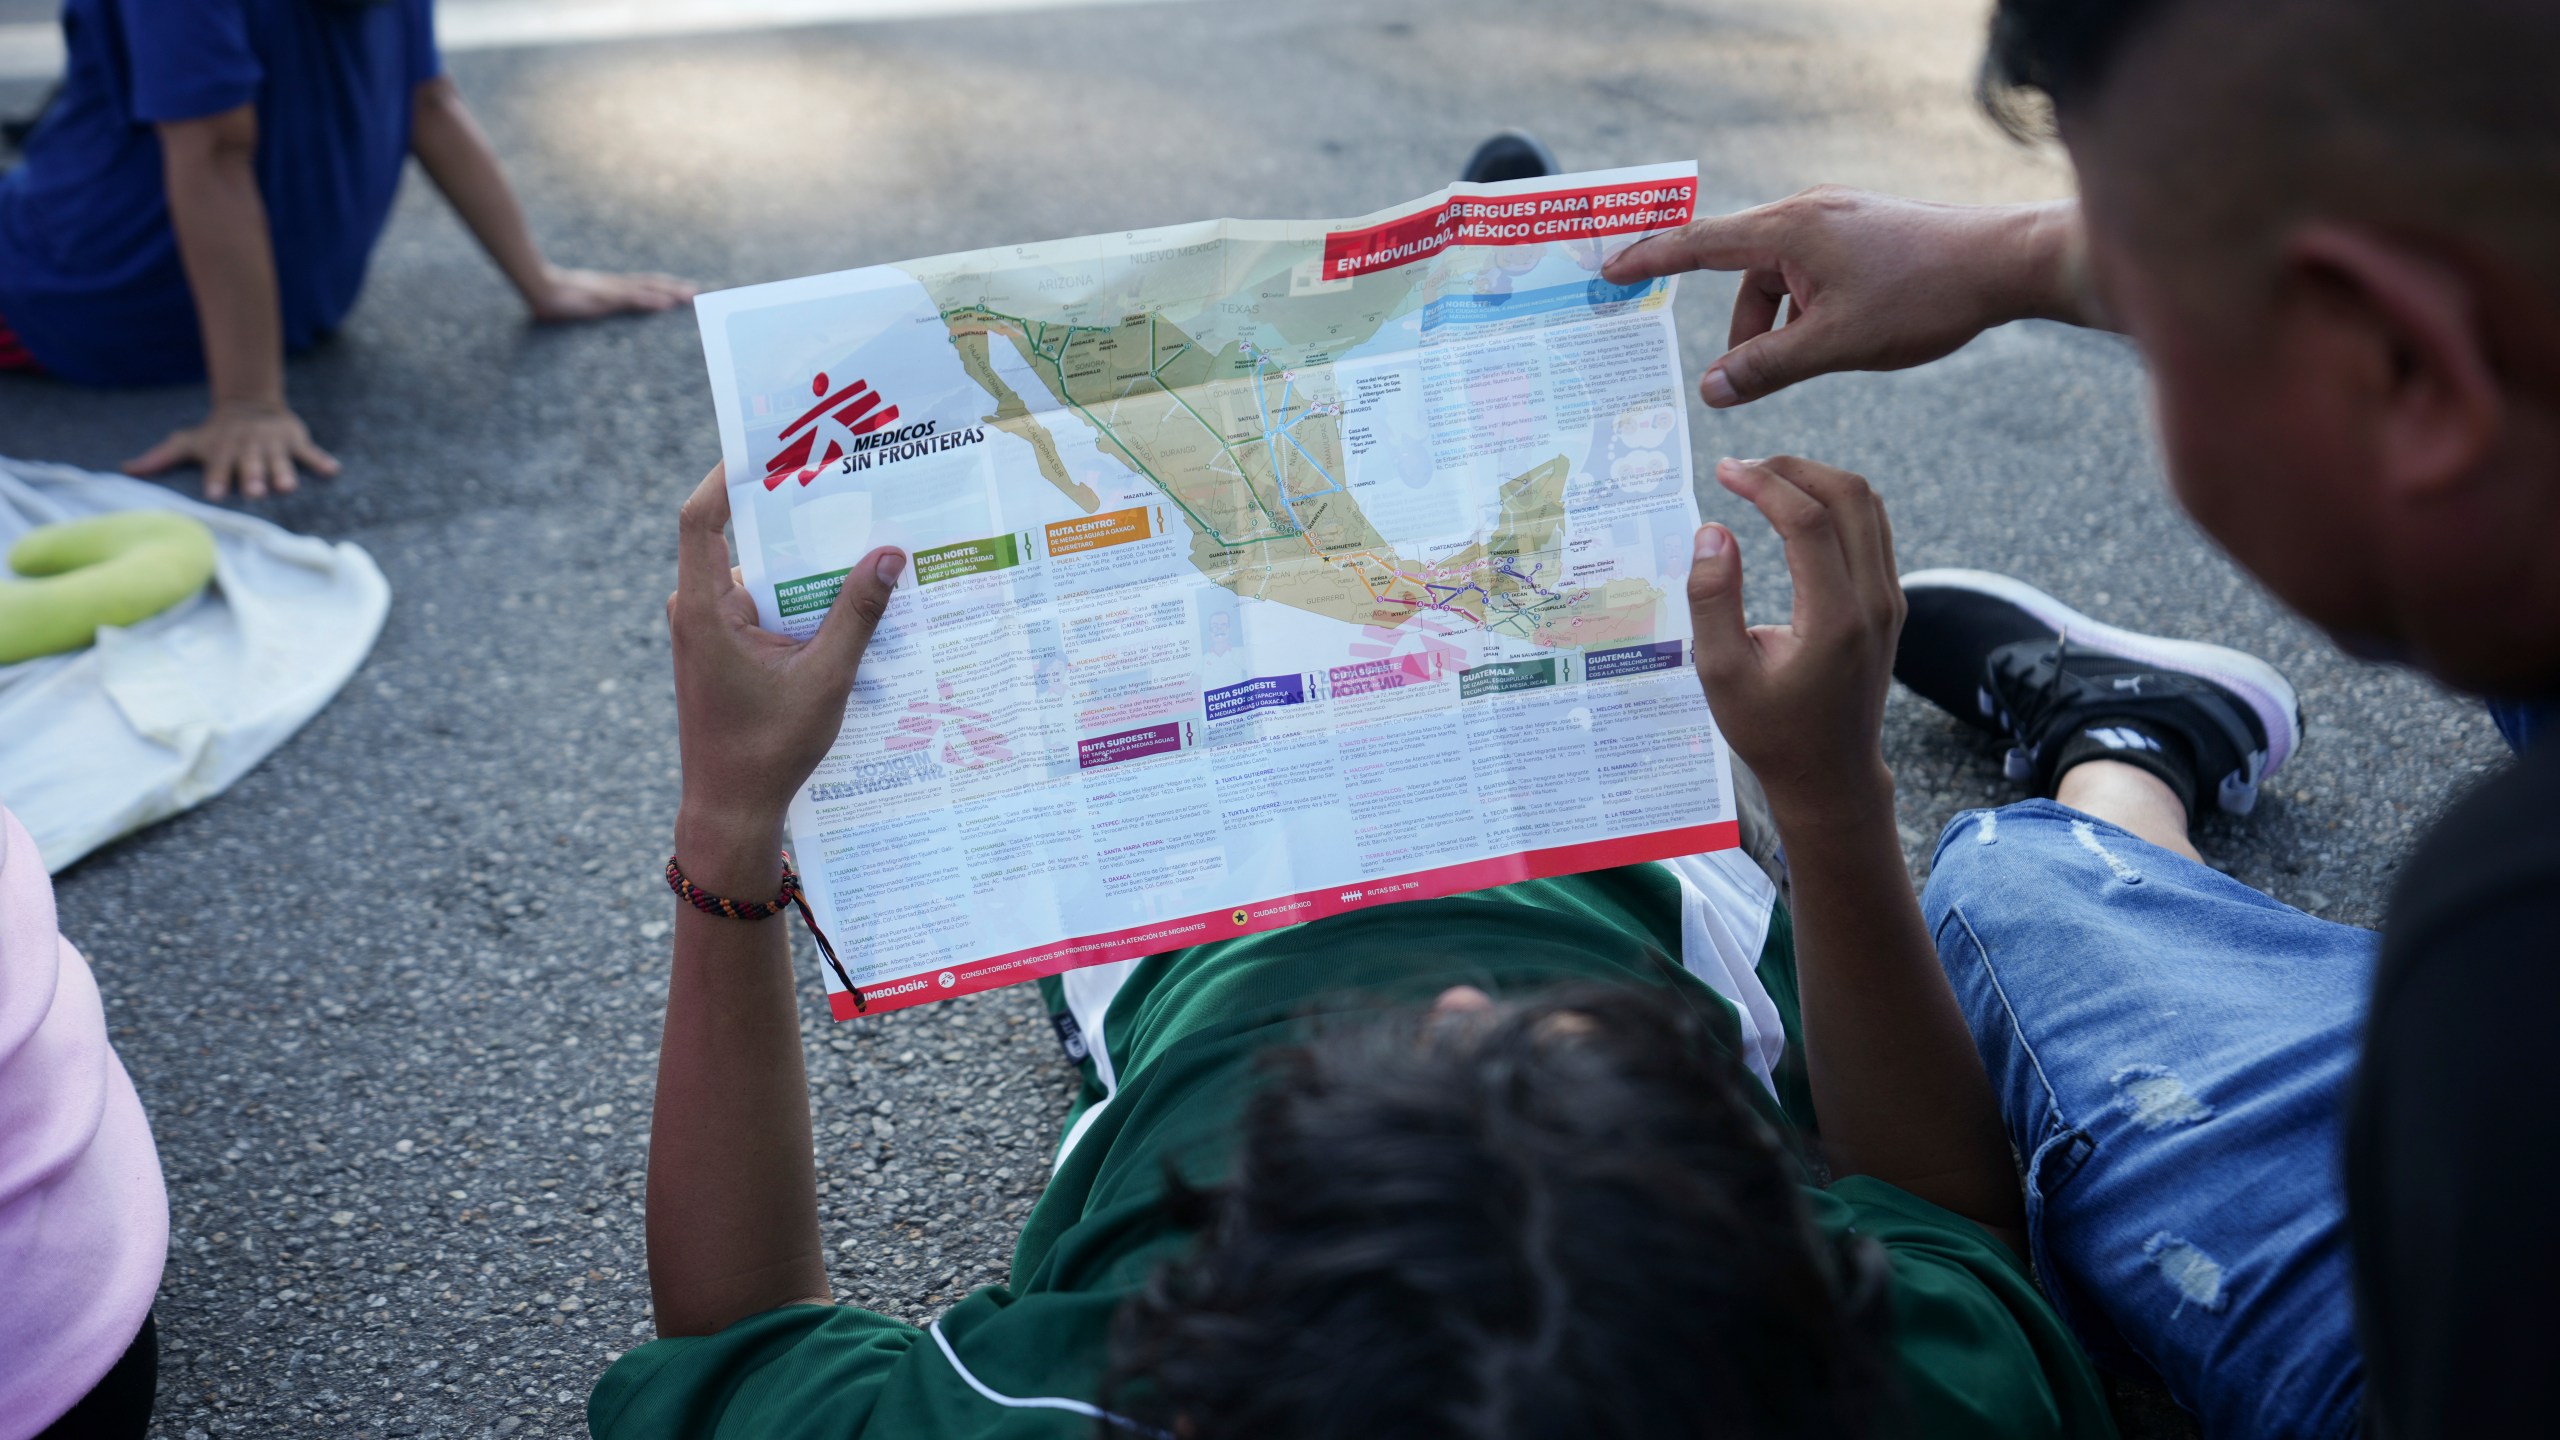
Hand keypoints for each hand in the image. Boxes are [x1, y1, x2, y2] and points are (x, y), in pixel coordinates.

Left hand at [123, 399, 339, 500]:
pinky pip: (309, 452)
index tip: (216, 494)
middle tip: (255, 491)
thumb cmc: (215, 434)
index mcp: (222, 451)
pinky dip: (320, 461)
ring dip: (283, 472)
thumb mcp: (186, 441)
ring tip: (288, 485)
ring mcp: (273, 445)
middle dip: (252, 476)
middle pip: (250, 465)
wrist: (248, 404)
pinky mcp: (294, 441)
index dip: (217, 478)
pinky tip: (331, 470)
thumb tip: (124, 470)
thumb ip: (158, 458)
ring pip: (279, 461)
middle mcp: (247, 449)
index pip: (217, 467)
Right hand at [528, 264, 696, 322]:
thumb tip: (589, 310)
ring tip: (690, 297)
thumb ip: (589, 307)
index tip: (681, 288)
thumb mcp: (578, 304)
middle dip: (674, 287)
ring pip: (647, 289)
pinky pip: (633, 299)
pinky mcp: (606, 298)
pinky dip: (651, 301)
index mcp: (610, 286)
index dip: (662, 286)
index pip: (642, 284)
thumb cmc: (554, 297)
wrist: (539, 288)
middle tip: (697, 291)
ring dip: (670, 293)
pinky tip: (667, 304)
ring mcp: (612, 290)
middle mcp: (615, 285)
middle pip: (651, 283)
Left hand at [668, 463, 902, 882]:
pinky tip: (851, 604)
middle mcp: (697, 612)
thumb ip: (857, 615)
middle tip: (844, 486)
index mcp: (704, 611)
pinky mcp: (725, 651)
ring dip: (805, 566)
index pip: (701, 520)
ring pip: (760, 578)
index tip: (767, 445)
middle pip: (741, 542)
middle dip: (792, 517)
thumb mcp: (824, 679)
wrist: (731, 810)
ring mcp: (709, 632)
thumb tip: (890, 555)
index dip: (726, 476)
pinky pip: (764, 608)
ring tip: (861, 543)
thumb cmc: (767, 751)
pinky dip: (801, 601)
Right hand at [1603, 188, 2089, 406]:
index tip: (1609, 271)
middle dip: (1741, 329)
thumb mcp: (1835, 343)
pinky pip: (1810, 273)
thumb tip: (1712, 390)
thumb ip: (1766, 367)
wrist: (2006, 264)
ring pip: (1780, 280)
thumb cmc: (1924, 295)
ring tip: (1812, 361)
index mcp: (1788, 229)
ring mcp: (1836, 220)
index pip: (1698, 242)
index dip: (1649, 259)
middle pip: (1741, 271)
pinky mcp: (1861, 233)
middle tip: (1743, 379)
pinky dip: (1808, 310)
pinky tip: (1837, 340)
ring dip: (1780, 326)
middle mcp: (1806, 213)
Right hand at [1686, 456, 1904, 819]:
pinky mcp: (1889, 602)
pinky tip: (1794, 510)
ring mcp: (1889, 601)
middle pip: (1851, 496)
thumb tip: (1713, 531)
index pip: (1808, 522)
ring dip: (1817, 480)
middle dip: (1793, 468)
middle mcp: (1873, 603)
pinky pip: (1872, 529)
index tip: (1723, 470)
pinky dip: (1834, 504)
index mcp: (1834, 621)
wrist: (1830, 774)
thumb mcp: (1721, 675)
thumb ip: (1714, 600)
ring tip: (1764, 481)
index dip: (1764, 484)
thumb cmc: (1770, 731)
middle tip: (1743, 468)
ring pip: (1869, 506)